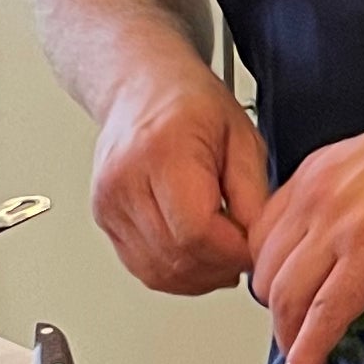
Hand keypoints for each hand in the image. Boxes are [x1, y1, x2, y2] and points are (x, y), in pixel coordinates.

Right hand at [88, 63, 269, 294]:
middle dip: (221, 267)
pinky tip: (197, 256)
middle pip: (177, 256)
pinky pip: (143, 267)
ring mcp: (109, 202)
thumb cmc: (190, 103)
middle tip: (244, 252)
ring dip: (200, 276)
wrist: (141, 87)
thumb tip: (258, 243)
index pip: (197, 232)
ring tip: (223, 255)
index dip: (233, 252)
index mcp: (163, 152)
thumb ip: (254, 193)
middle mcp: (126, 180)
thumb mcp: (242, 136)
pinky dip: (176, 273)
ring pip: (159, 271)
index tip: (255, 247)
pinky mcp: (104, 218)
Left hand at [250, 100, 363, 363]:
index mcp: (316, 173)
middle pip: (267, 272)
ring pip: (286, 298)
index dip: (270, 277)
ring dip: (290, 341)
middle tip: (295, 338)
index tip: (282, 301)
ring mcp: (338, 227)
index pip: (263, 236)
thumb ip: (347, 198)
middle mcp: (315, 197)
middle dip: (278, 315)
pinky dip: (308, 351)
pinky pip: (324, 315)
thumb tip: (345, 237)